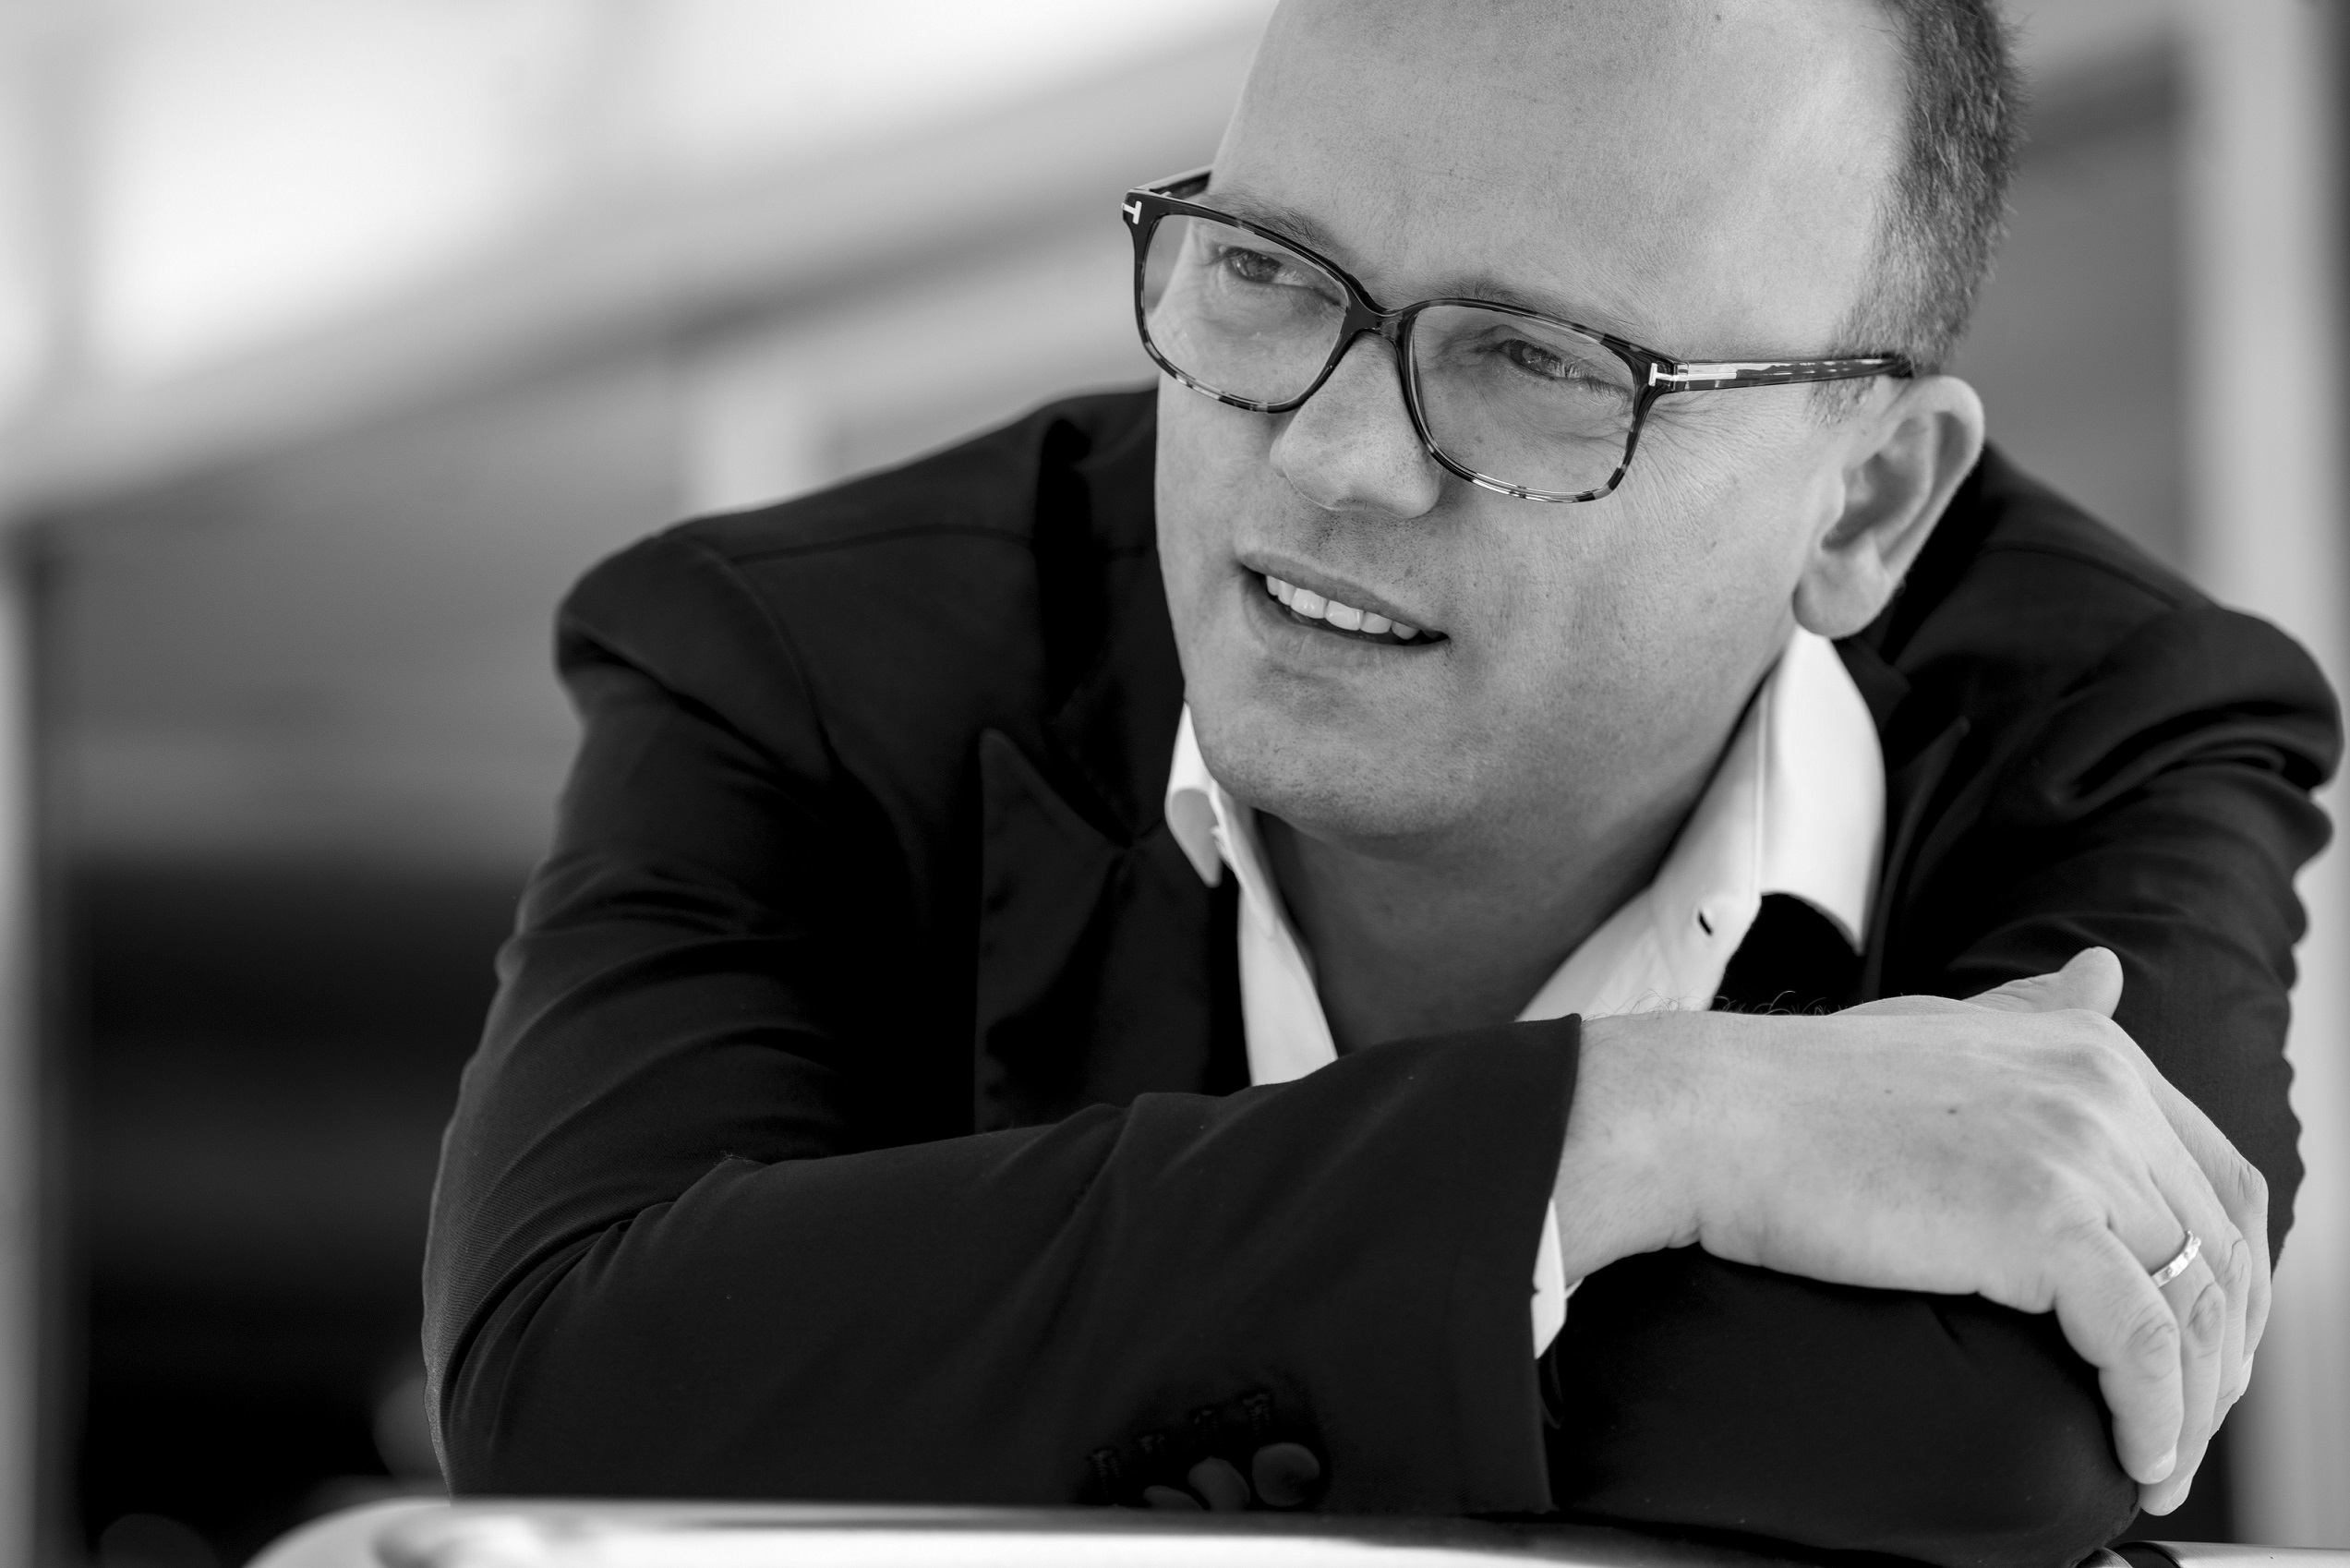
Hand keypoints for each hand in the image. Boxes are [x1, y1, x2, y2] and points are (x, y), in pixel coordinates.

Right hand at [1561, 952, 2249, 1511]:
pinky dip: (2157, 1417)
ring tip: (2161, 1457)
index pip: (2221, 1179)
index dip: (2230, 1275)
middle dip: (2224, 1349)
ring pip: (2195, 1303)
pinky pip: (2142, 1345)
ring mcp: (2073, 1150)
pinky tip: (2138, 1457)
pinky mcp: (2040, 1221)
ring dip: (2197, 1402)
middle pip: (2223, 1245)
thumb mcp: (1938, 1030)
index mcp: (2087, 1048)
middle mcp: (2100, 1087)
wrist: (1708, 1116)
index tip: (2203, 1345)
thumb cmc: (1796, 1088)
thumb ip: (2032, 1015)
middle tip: (2188, 1420)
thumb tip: (2105, 972)